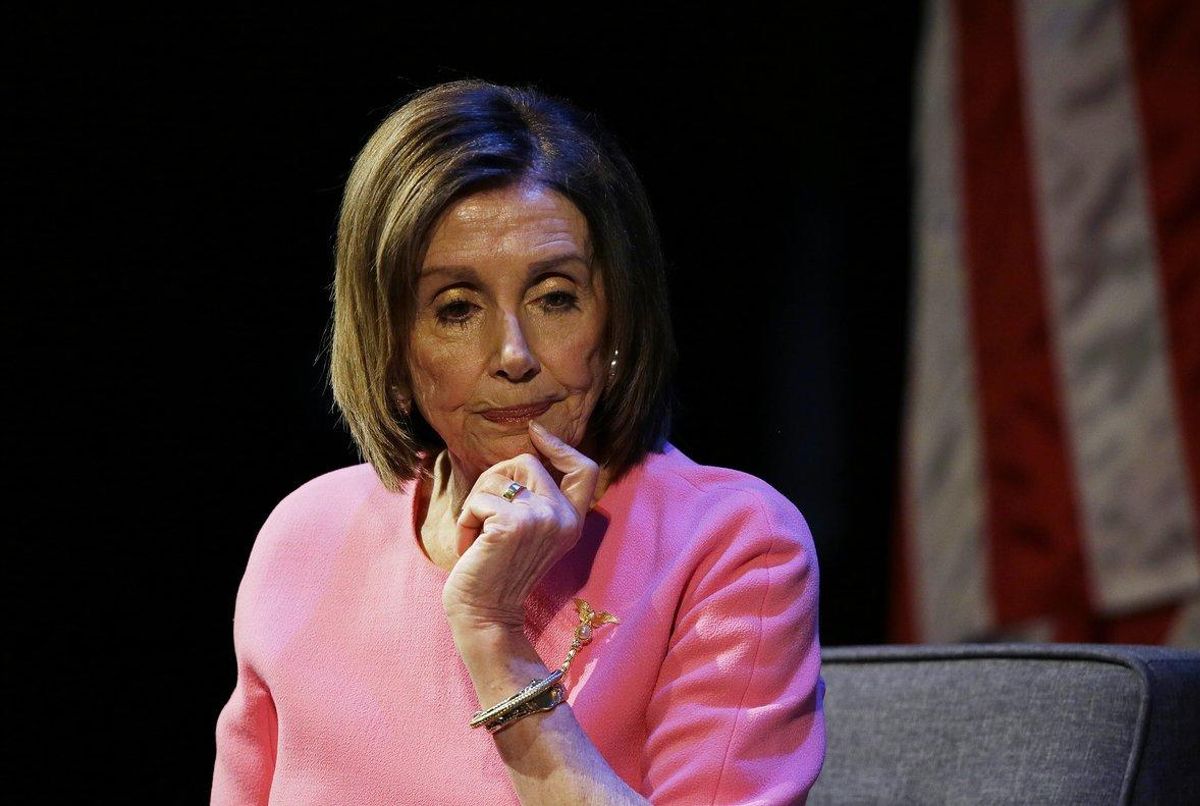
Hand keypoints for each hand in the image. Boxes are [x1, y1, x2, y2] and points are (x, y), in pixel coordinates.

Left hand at [441, 420, 599, 633]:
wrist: (485, 615)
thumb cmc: (498, 571)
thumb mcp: (531, 532)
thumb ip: (538, 500)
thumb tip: (526, 453)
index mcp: (573, 520)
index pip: (585, 468)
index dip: (561, 446)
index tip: (536, 433)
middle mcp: (564, 517)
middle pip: (527, 461)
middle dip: (494, 478)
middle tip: (482, 512)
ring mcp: (542, 518)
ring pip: (498, 476)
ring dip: (477, 502)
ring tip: (479, 535)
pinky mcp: (512, 524)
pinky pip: (477, 500)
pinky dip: (465, 520)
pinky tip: (471, 546)